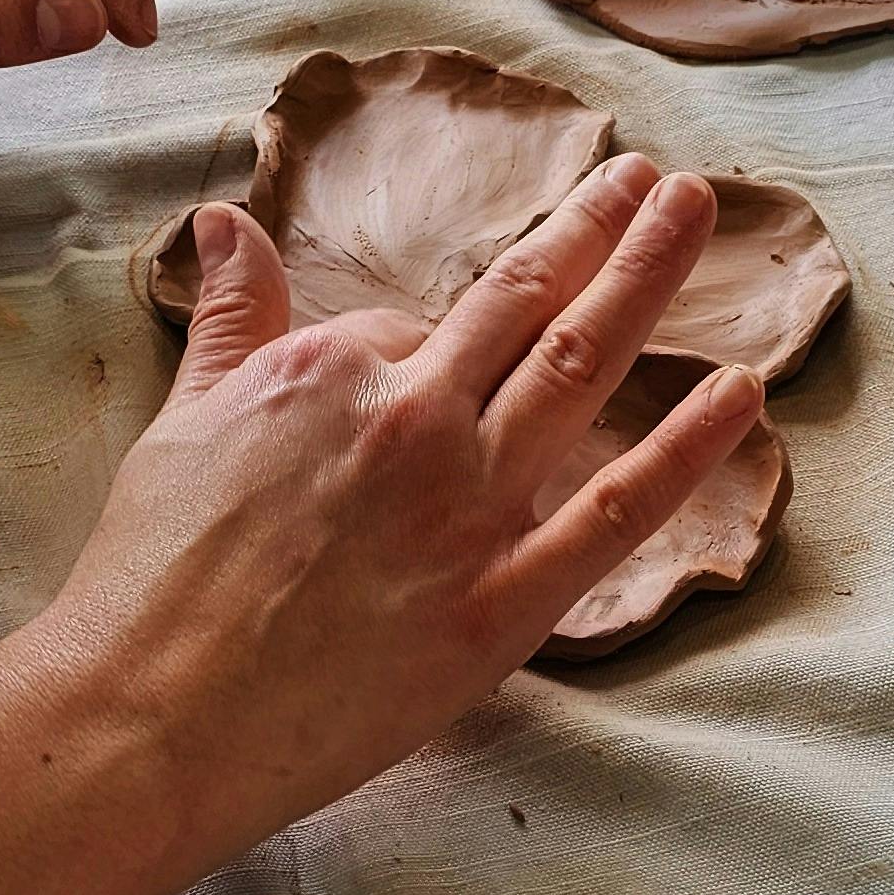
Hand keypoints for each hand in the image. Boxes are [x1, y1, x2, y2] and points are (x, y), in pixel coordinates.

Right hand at [30, 159, 764, 890]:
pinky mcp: (502, 604)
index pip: (415, 327)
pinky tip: (743, 392)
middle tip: (653, 178)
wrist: (151, 716)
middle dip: (598, 227)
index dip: (425, 343)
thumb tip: (228, 221)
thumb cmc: (153, 578)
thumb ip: (232, 317)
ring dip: (647, 276)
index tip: (427, 365)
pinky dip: (688, 449)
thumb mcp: (183, 417)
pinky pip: (617, 513)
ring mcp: (468, 509)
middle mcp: (415, 418)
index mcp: (334, 367)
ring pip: (581, 365)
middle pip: (527, 301)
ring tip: (696, 212)